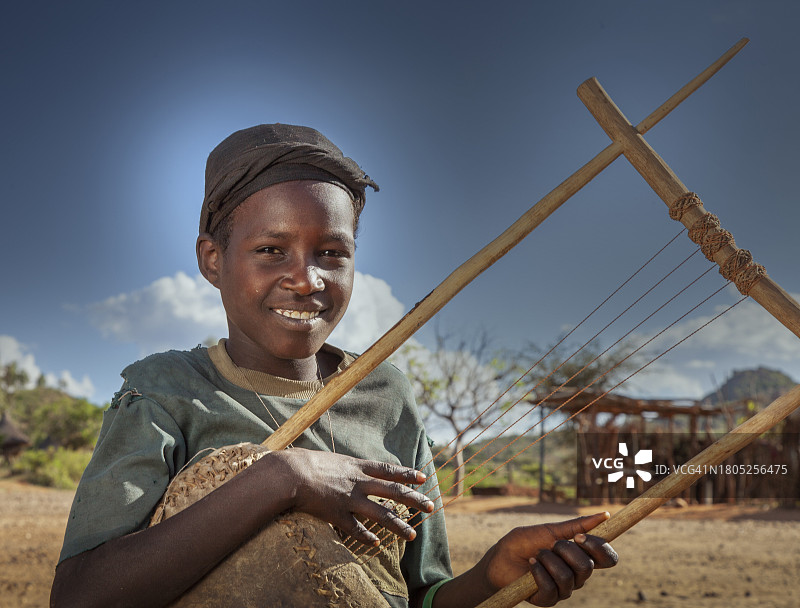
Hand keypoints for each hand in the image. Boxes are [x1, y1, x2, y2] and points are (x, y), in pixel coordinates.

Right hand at [270, 448, 434, 544]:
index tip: (422, 477)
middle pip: (393, 492)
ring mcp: (350, 500)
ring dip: (399, 526)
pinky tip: (377, 543)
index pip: (389, 470)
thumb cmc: (305, 462)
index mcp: (357, 466)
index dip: (407, 474)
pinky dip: (366, 536)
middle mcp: (359, 483)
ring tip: (412, 535)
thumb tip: (351, 468)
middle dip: (414, 499)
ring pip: (381, 515)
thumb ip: (345, 466)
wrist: (290, 474)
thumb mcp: (332, 459)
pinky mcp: (337, 515)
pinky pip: (356, 529)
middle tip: (431, 506)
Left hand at [482, 512, 617, 606]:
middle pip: (588, 567)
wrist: (501, 557)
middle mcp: (577, 575)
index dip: (600, 548)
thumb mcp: (551, 530)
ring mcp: (564, 589)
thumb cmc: (525, 542)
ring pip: (568, 577)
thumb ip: (577, 525)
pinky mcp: (548, 599)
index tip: (581, 537)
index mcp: (581, 557)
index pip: (607, 558)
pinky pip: (552, 588)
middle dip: (567, 551)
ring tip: (537, 555)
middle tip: (552, 545)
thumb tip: (605, 514)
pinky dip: (539, 572)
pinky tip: (531, 565)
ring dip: (549, 560)